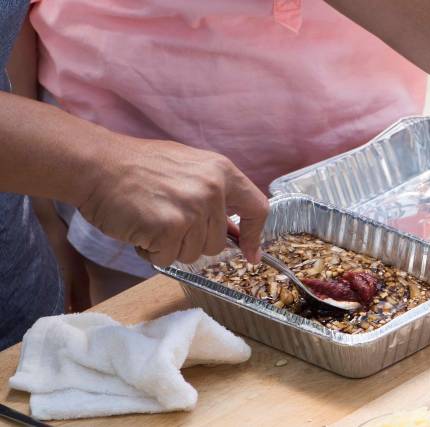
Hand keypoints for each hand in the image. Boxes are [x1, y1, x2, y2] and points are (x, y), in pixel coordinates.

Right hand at [76, 137, 268, 265]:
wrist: (98, 164)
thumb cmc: (139, 167)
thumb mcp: (189, 168)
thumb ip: (214, 194)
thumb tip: (233, 231)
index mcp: (222, 171)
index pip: (257, 209)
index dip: (254, 236)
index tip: (250, 254)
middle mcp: (213, 189)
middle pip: (217, 243)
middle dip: (191, 241)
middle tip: (167, 221)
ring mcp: (192, 209)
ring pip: (192, 254)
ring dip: (169, 246)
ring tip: (151, 220)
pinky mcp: (170, 227)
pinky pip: (167, 259)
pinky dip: (151, 251)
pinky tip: (140, 228)